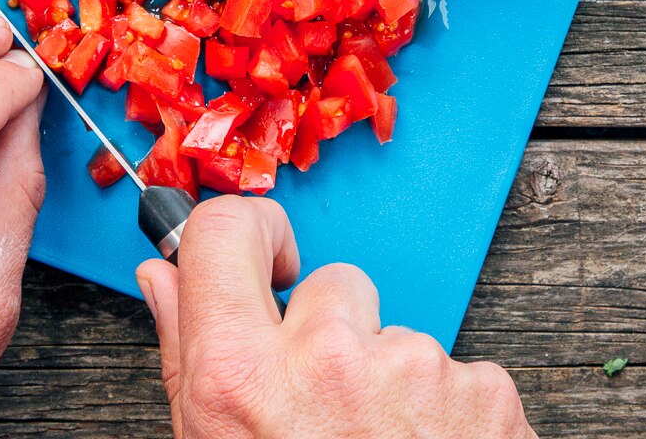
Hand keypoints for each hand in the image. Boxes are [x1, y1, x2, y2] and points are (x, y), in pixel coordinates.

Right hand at [136, 196, 536, 438]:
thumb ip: (186, 355)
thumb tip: (161, 276)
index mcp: (241, 376)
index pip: (225, 230)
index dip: (248, 234)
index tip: (265, 261)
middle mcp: (326, 357)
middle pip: (333, 286)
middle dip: (336, 334)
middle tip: (332, 415)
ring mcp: (412, 369)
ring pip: (399, 335)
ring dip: (394, 383)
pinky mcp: (484, 391)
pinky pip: (459, 371)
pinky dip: (450, 413)